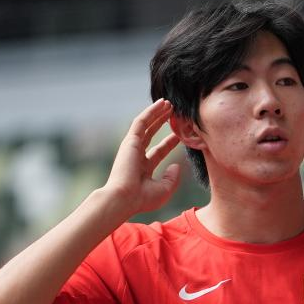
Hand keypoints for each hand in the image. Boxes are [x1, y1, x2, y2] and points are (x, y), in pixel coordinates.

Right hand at [103, 99, 182, 215]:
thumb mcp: (164, 189)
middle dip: (162, 123)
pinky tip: (161, 104)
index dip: (170, 142)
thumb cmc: (141, 199)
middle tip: (174, 113)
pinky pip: (141, 122)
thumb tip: (176, 165)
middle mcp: (136, 156)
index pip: (159, 151)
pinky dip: (151, 112)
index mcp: (143, 168)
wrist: (124, 199)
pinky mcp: (129, 141)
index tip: (180, 134)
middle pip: (151, 134)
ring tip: (169, 103)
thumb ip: (172, 177)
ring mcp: (132, 147)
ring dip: (157, 113)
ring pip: (146, 125)